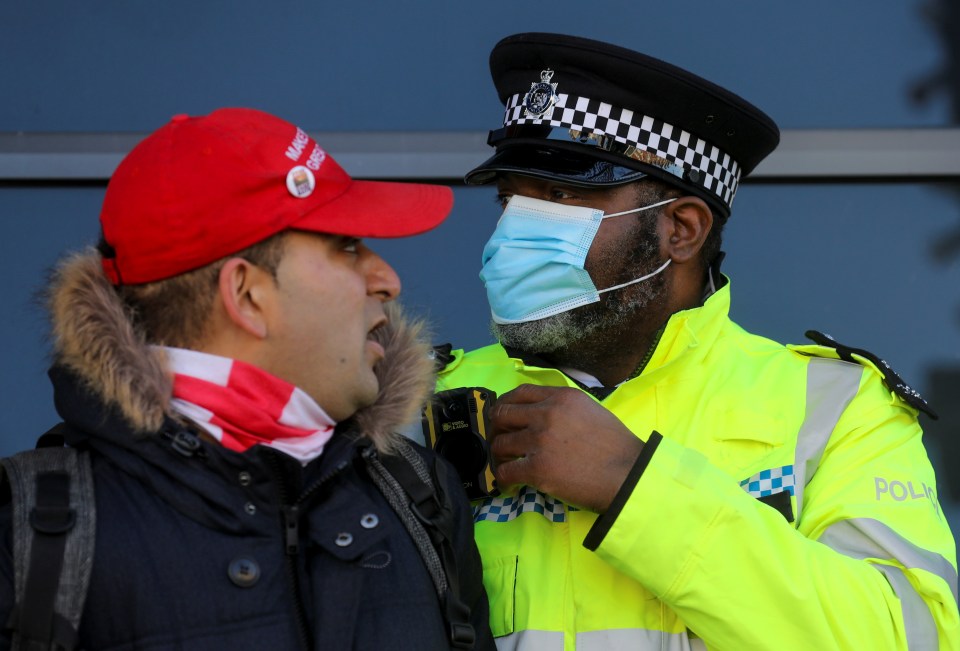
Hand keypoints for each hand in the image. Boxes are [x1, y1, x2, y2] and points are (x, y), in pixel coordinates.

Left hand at [488, 384, 642, 512]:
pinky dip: (504, 479)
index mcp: (561, 398)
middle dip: (496, 428)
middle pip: (502, 414)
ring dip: (500, 456)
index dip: (506, 404)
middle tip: (501, 440)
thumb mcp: (590, 411)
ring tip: (507, 464)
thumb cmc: (616, 446)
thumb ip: (563, 408)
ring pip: (500, 444)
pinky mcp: (537, 469)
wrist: (628, 475)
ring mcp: (540, 441)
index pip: (520, 393)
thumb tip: (540, 414)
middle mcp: (547, 414)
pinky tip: (510, 483)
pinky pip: (505, 471)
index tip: (504, 416)